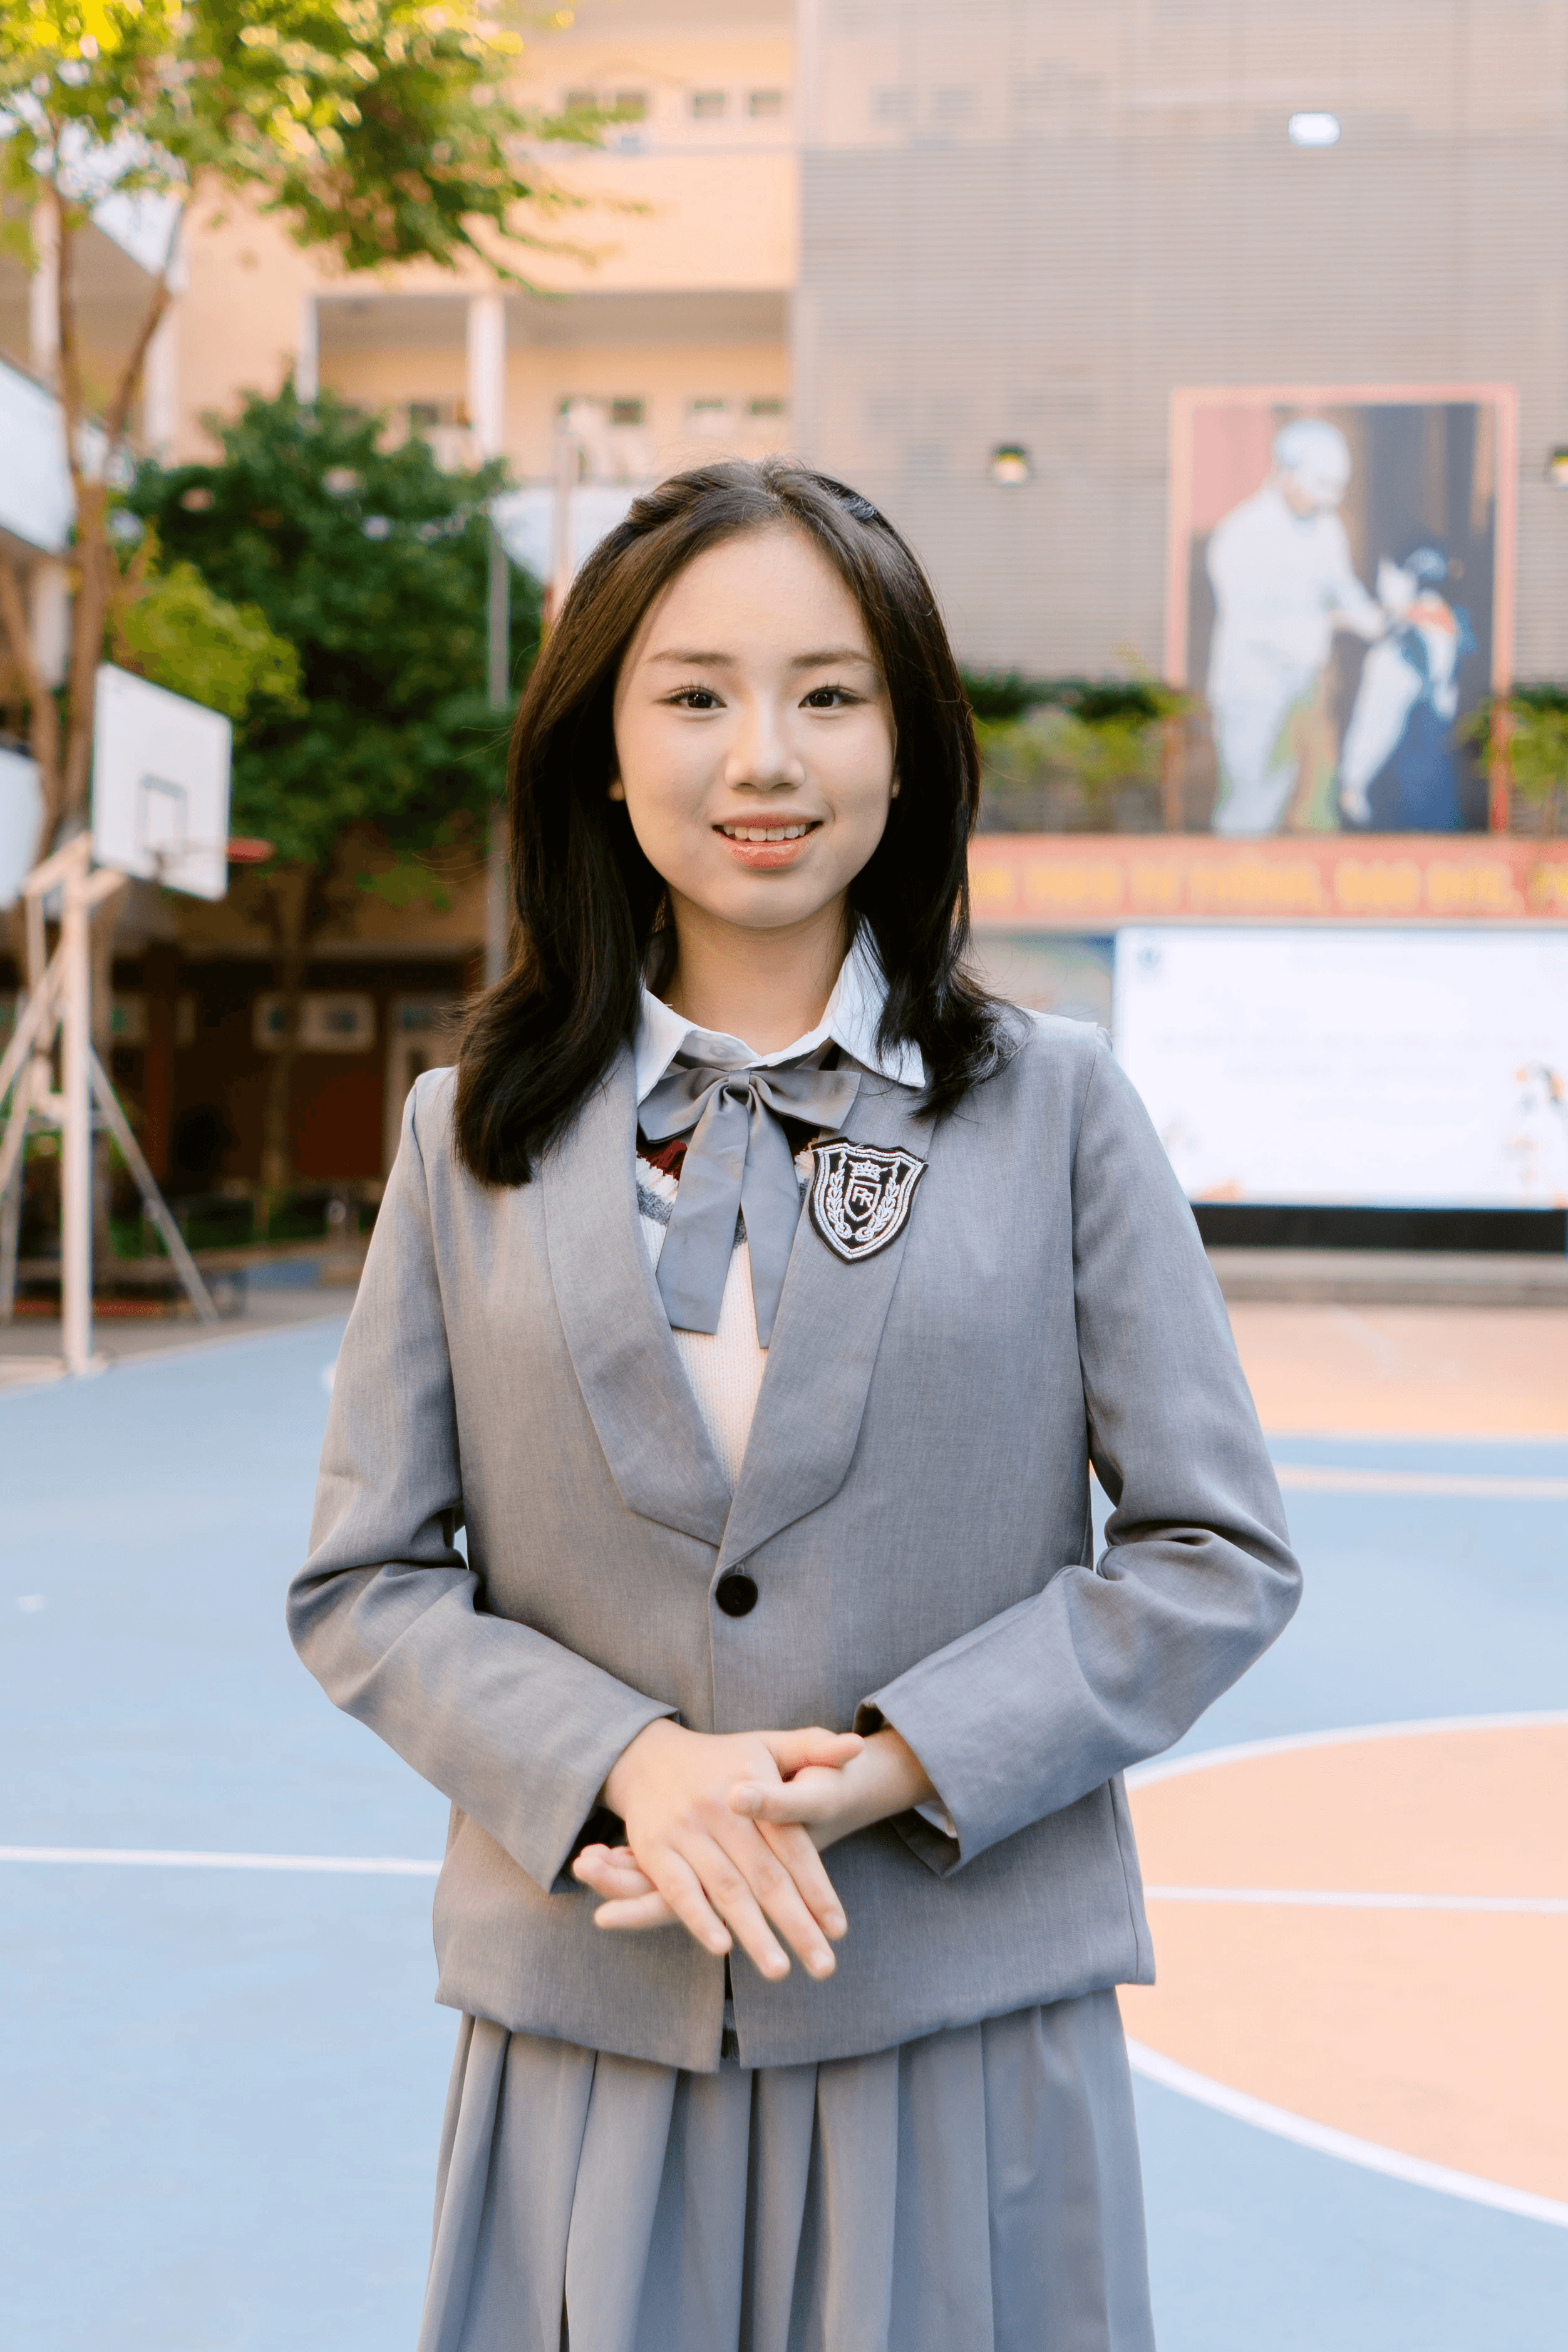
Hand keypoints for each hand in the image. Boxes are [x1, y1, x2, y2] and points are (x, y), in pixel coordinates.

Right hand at [573, 1727, 937, 1938]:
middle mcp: (720, 1807)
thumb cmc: (722, 1759)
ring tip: (780, 1970)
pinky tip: (722, 1947)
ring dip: (754, 1933)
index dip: (817, 1888)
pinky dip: (699, 1918)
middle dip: (796, 1924)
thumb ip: (814, 1748)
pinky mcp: (654, 1848)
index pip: (793, 1845)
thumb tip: (857, 1747)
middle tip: (824, 1967)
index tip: (839, 1929)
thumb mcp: (768, 1743)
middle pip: (765, 1875)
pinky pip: (678, 1889)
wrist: (647, 1755)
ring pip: (726, 1888)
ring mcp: (685, 1828)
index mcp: (753, 1783)